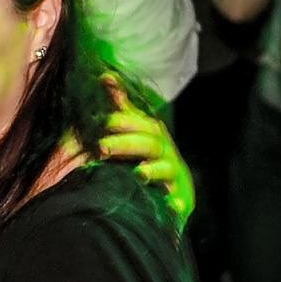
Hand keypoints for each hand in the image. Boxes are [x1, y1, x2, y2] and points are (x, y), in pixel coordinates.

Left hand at [97, 77, 194, 230]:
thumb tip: (105, 76)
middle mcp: (164, 151)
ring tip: (139, 173)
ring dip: (152, 170)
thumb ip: (121, 107)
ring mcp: (172, 175)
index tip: (104, 107)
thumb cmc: (147, 156)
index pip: (137, 120)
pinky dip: (175, 203)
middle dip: (125, 143)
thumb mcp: (134, 130)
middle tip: (101, 147)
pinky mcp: (179, 199)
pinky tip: (170, 205)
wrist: (175, 192)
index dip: (122, 114)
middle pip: (148, 142)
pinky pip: (179, 202)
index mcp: (151, 133)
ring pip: (164, 169)